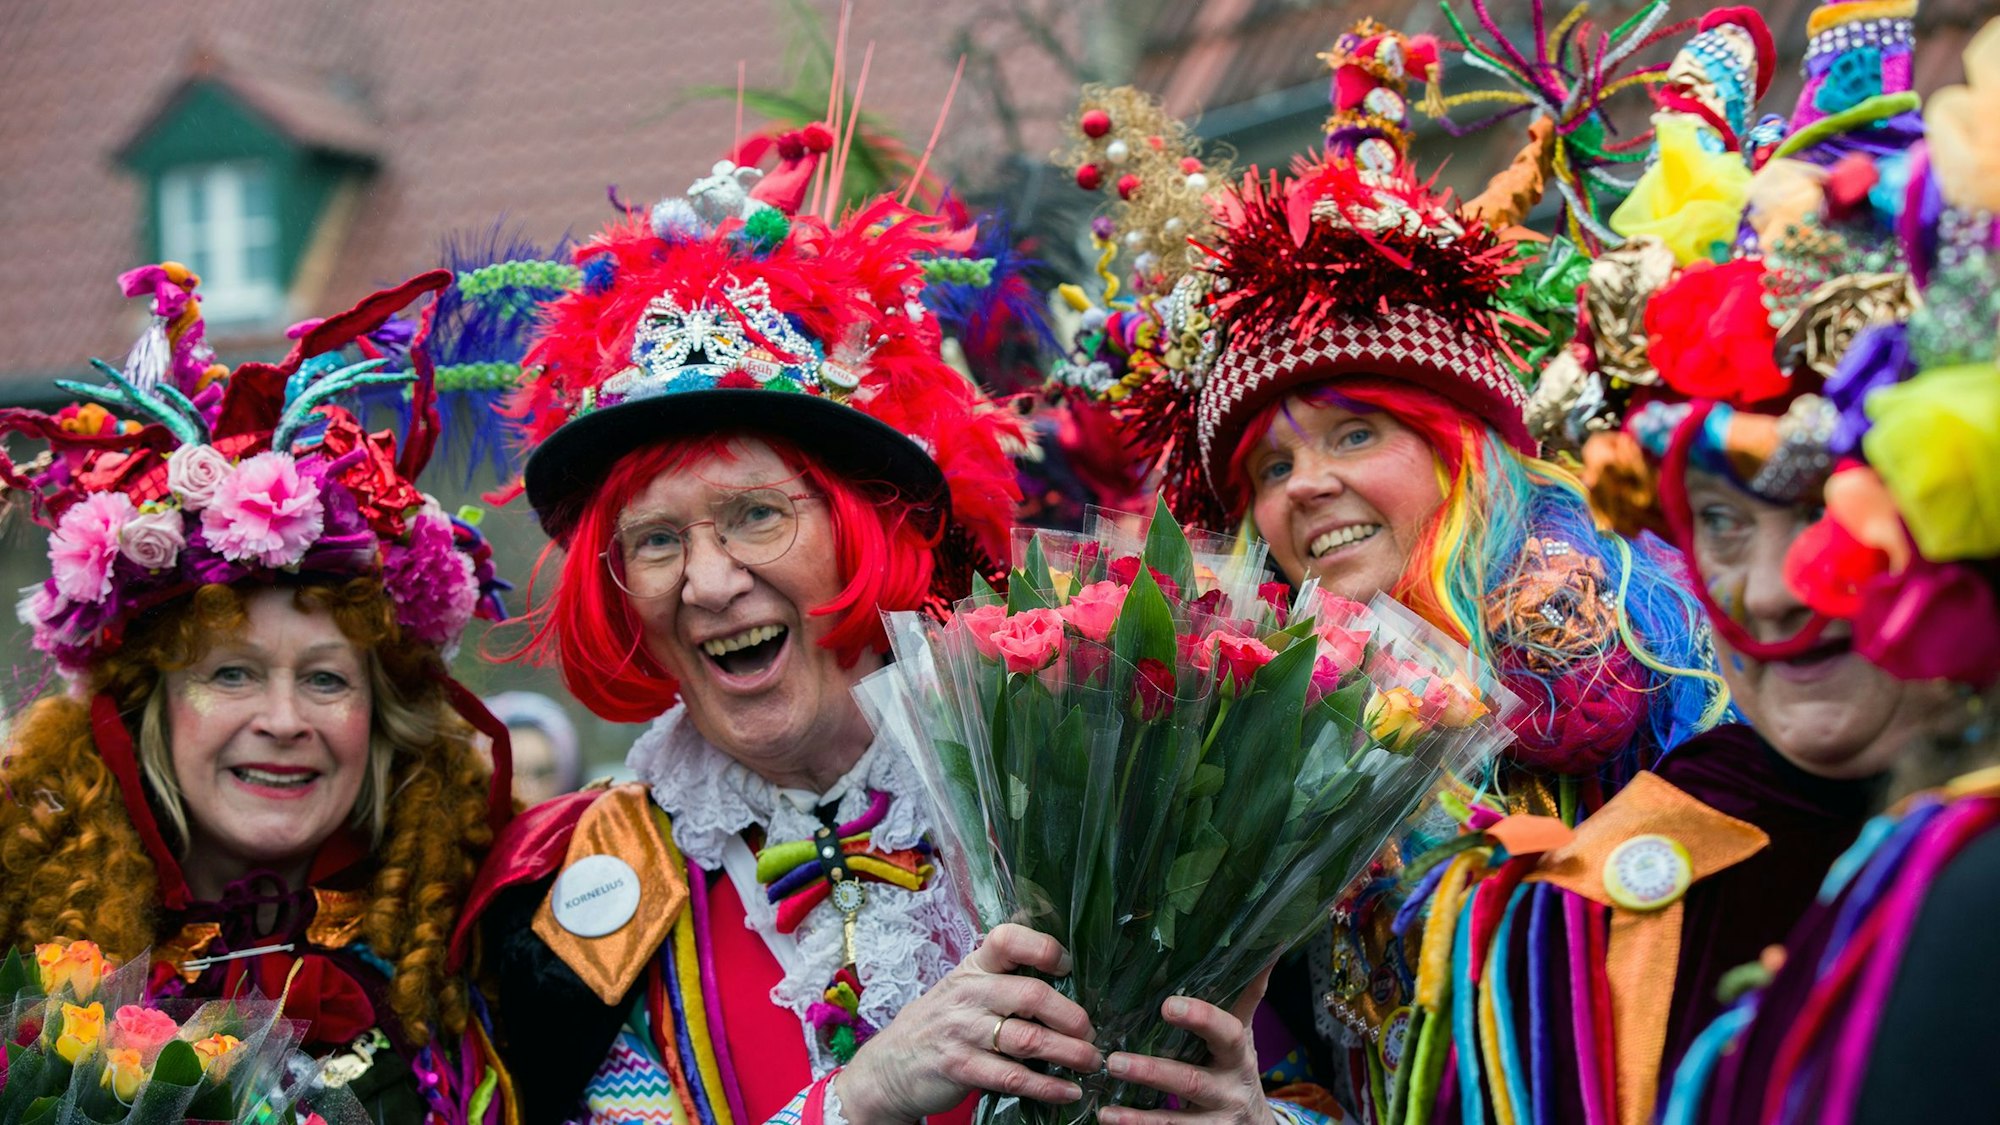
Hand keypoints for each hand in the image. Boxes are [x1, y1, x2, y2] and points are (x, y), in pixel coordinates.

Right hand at [837, 923, 1103, 1124]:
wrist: (889, 1067)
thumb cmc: (941, 1024)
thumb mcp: (964, 990)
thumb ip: (1003, 981)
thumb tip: (1066, 985)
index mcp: (974, 968)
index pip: (1007, 939)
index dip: (1043, 948)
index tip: (1067, 966)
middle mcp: (969, 994)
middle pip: (1031, 995)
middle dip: (1071, 1016)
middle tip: (1091, 1032)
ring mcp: (962, 1031)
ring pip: (1028, 1039)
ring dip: (1069, 1054)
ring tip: (1090, 1063)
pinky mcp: (960, 1067)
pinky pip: (1012, 1077)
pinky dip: (1046, 1087)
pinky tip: (1068, 1091)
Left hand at [1098, 965, 1275, 1124]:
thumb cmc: (1236, 1068)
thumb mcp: (1243, 1034)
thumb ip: (1246, 994)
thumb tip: (1264, 947)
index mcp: (1238, 1054)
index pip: (1225, 1033)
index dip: (1201, 1018)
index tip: (1168, 1006)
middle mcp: (1230, 1090)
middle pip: (1192, 1081)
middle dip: (1154, 1072)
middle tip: (1115, 1060)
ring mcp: (1217, 1122)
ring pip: (1177, 1121)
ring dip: (1139, 1117)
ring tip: (1105, 1109)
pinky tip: (1109, 1120)